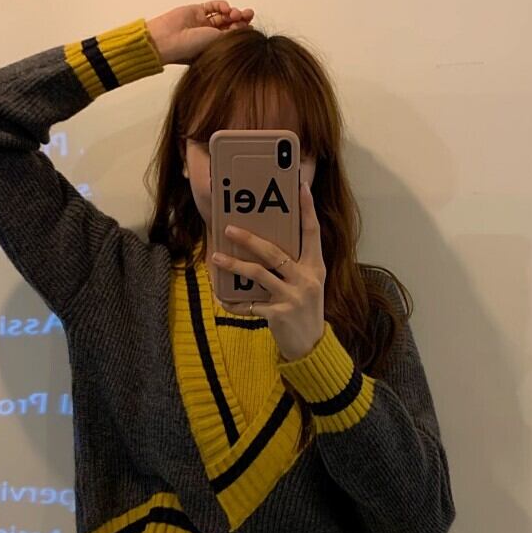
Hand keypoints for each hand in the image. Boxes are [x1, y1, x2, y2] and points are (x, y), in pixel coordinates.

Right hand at [146, 0, 254, 65]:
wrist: (168, 39)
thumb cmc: (189, 48)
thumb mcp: (217, 43)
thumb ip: (231, 35)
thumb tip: (247, 29)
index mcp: (214, 48)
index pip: (233, 37)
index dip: (243, 30)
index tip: (251, 27)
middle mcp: (209, 36)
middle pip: (229, 24)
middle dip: (240, 19)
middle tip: (248, 14)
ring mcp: (202, 23)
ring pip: (222, 14)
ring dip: (231, 12)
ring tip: (235, 13)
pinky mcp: (196, 11)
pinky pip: (212, 6)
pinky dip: (220, 5)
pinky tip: (225, 7)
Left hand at [212, 182, 325, 361]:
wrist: (310, 345)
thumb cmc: (304, 309)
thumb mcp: (308, 283)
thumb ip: (294, 265)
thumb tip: (264, 244)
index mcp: (315, 267)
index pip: (312, 232)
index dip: (307, 209)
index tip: (300, 187)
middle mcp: (306, 279)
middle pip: (274, 252)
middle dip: (249, 239)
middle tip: (229, 228)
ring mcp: (293, 296)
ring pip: (258, 274)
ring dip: (234, 264)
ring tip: (216, 257)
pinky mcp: (279, 314)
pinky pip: (250, 304)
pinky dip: (233, 302)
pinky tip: (221, 298)